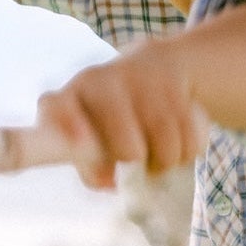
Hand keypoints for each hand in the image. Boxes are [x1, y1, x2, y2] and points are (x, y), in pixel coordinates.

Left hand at [32, 3, 245, 188]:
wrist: (171, 68)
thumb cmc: (125, 116)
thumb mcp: (102, 140)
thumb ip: (93, 162)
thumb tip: (99, 178)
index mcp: (74, 98)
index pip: (58, 110)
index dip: (68, 133)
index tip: (87, 159)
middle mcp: (99, 81)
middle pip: (124, 145)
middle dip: (138, 161)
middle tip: (140, 156)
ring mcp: (136, 73)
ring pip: (159, 147)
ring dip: (167, 155)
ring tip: (163, 141)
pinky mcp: (170, 68)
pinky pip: (185, 133)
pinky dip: (186, 144)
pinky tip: (183, 125)